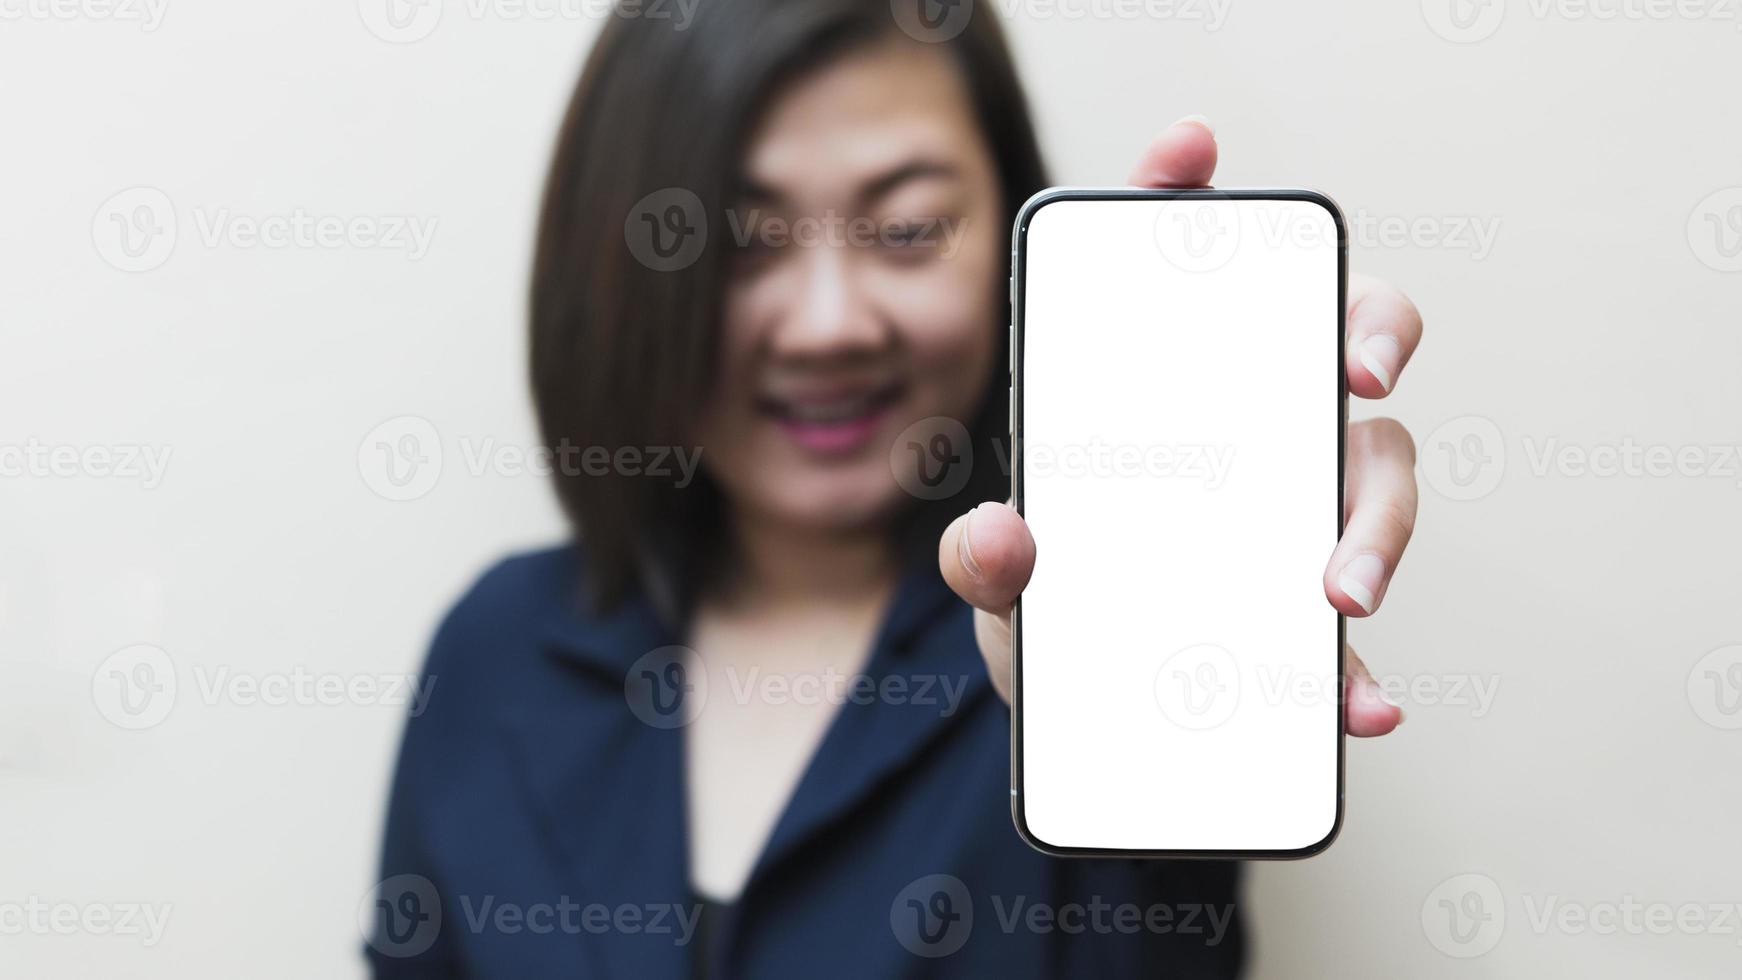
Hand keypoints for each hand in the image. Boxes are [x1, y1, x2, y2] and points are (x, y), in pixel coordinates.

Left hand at [939, 116, 1419, 737]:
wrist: (1077, 718)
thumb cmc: (1048, 608)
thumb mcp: (1000, 580)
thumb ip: (983, 557)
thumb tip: (1001, 536)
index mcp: (1166, 393)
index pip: (1187, 269)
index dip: (1186, 193)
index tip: (1188, 147)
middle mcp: (1250, 427)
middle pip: (1337, 338)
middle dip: (1368, 329)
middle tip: (1355, 369)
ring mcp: (1298, 512)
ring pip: (1378, 471)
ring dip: (1379, 522)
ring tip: (1342, 592)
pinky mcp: (1315, 610)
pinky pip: (1361, 630)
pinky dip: (1363, 671)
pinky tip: (1365, 707)